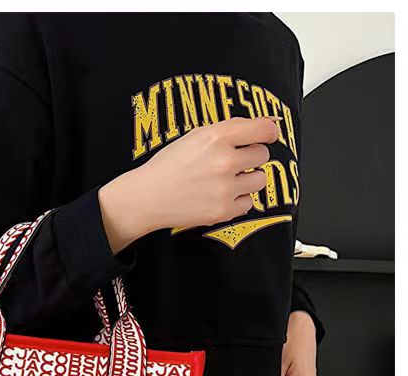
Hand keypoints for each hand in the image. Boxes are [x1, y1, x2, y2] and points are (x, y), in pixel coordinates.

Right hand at [98, 116, 281, 251]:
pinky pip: (249, 202)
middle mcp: (224, 161)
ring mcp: (225, 188)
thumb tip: (268, 124)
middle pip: (263, 155)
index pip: (265, 129)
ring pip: (260, 179)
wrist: (147, 197)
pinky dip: (237, 200)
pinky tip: (219, 196)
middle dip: (249, 158)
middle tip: (228, 163)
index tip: (265, 137)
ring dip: (247, 179)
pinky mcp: (223, 210)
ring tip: (225, 181)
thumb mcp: (196, 136)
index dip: (268, 132)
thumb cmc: (170, 166)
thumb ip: (231, 129)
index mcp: (217, 137)